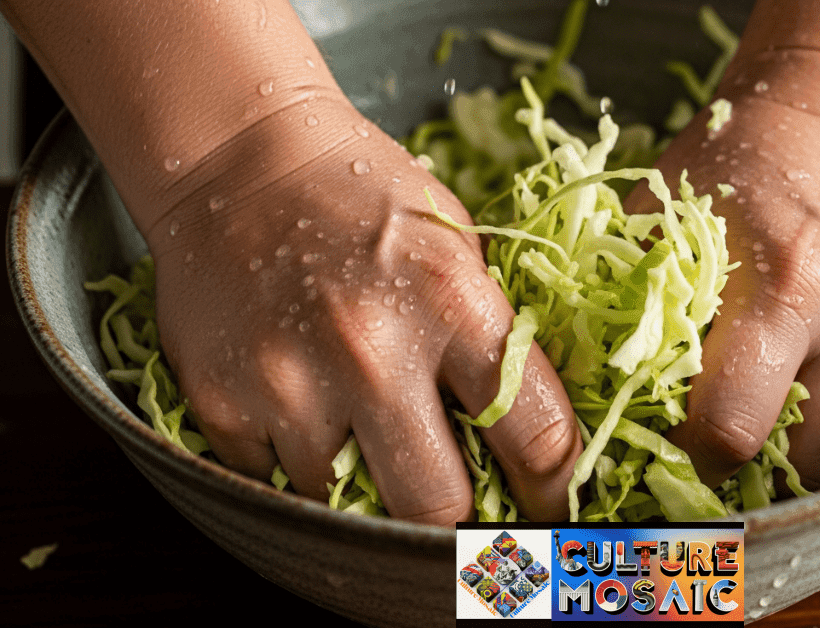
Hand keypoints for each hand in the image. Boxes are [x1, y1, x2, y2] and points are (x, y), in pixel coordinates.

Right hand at [145, 97, 581, 522]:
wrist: (238, 158)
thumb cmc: (363, 198)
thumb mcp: (458, 244)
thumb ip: (490, 337)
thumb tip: (532, 439)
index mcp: (453, 303)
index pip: (535, 437)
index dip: (552, 491)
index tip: (549, 510)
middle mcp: (373, 353)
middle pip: (436, 510)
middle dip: (458, 527)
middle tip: (466, 521)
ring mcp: (289, 385)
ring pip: (345, 504)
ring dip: (364, 487)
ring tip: (364, 437)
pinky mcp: (221, 404)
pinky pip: (274, 481)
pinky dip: (297, 465)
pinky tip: (303, 410)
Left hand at [628, 46, 819, 490]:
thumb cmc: (737, 156)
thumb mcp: (663, 215)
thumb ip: (626, 303)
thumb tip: (586, 394)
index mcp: (783, 287)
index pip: (733, 430)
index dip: (690, 462)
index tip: (666, 460)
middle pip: (808, 464)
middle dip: (757, 472)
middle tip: (715, 450)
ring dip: (804, 442)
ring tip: (764, 403)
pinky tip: (813, 359)